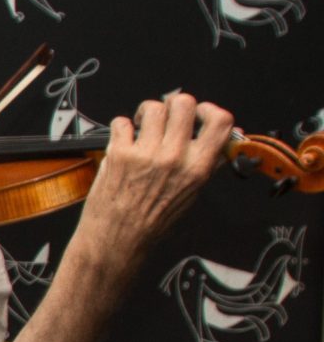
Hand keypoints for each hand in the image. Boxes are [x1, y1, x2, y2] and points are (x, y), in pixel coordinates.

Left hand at [70, 91, 233, 273]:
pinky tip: (124, 139)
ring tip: (143, 125)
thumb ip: (207, 163)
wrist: (119, 238)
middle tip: (166, 115)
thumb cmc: (153, 221)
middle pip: (183, 103)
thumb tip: (223, 138)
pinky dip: (122, 126)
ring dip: (147, 112)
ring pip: (153, 107)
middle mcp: (174, 157)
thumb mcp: (191, 193)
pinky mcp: (119, 153)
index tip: (200, 112)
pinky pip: (122, 122)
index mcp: (198, 167)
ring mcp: (146, 153)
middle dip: (174, 104)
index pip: (221, 121)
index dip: (209, 109)